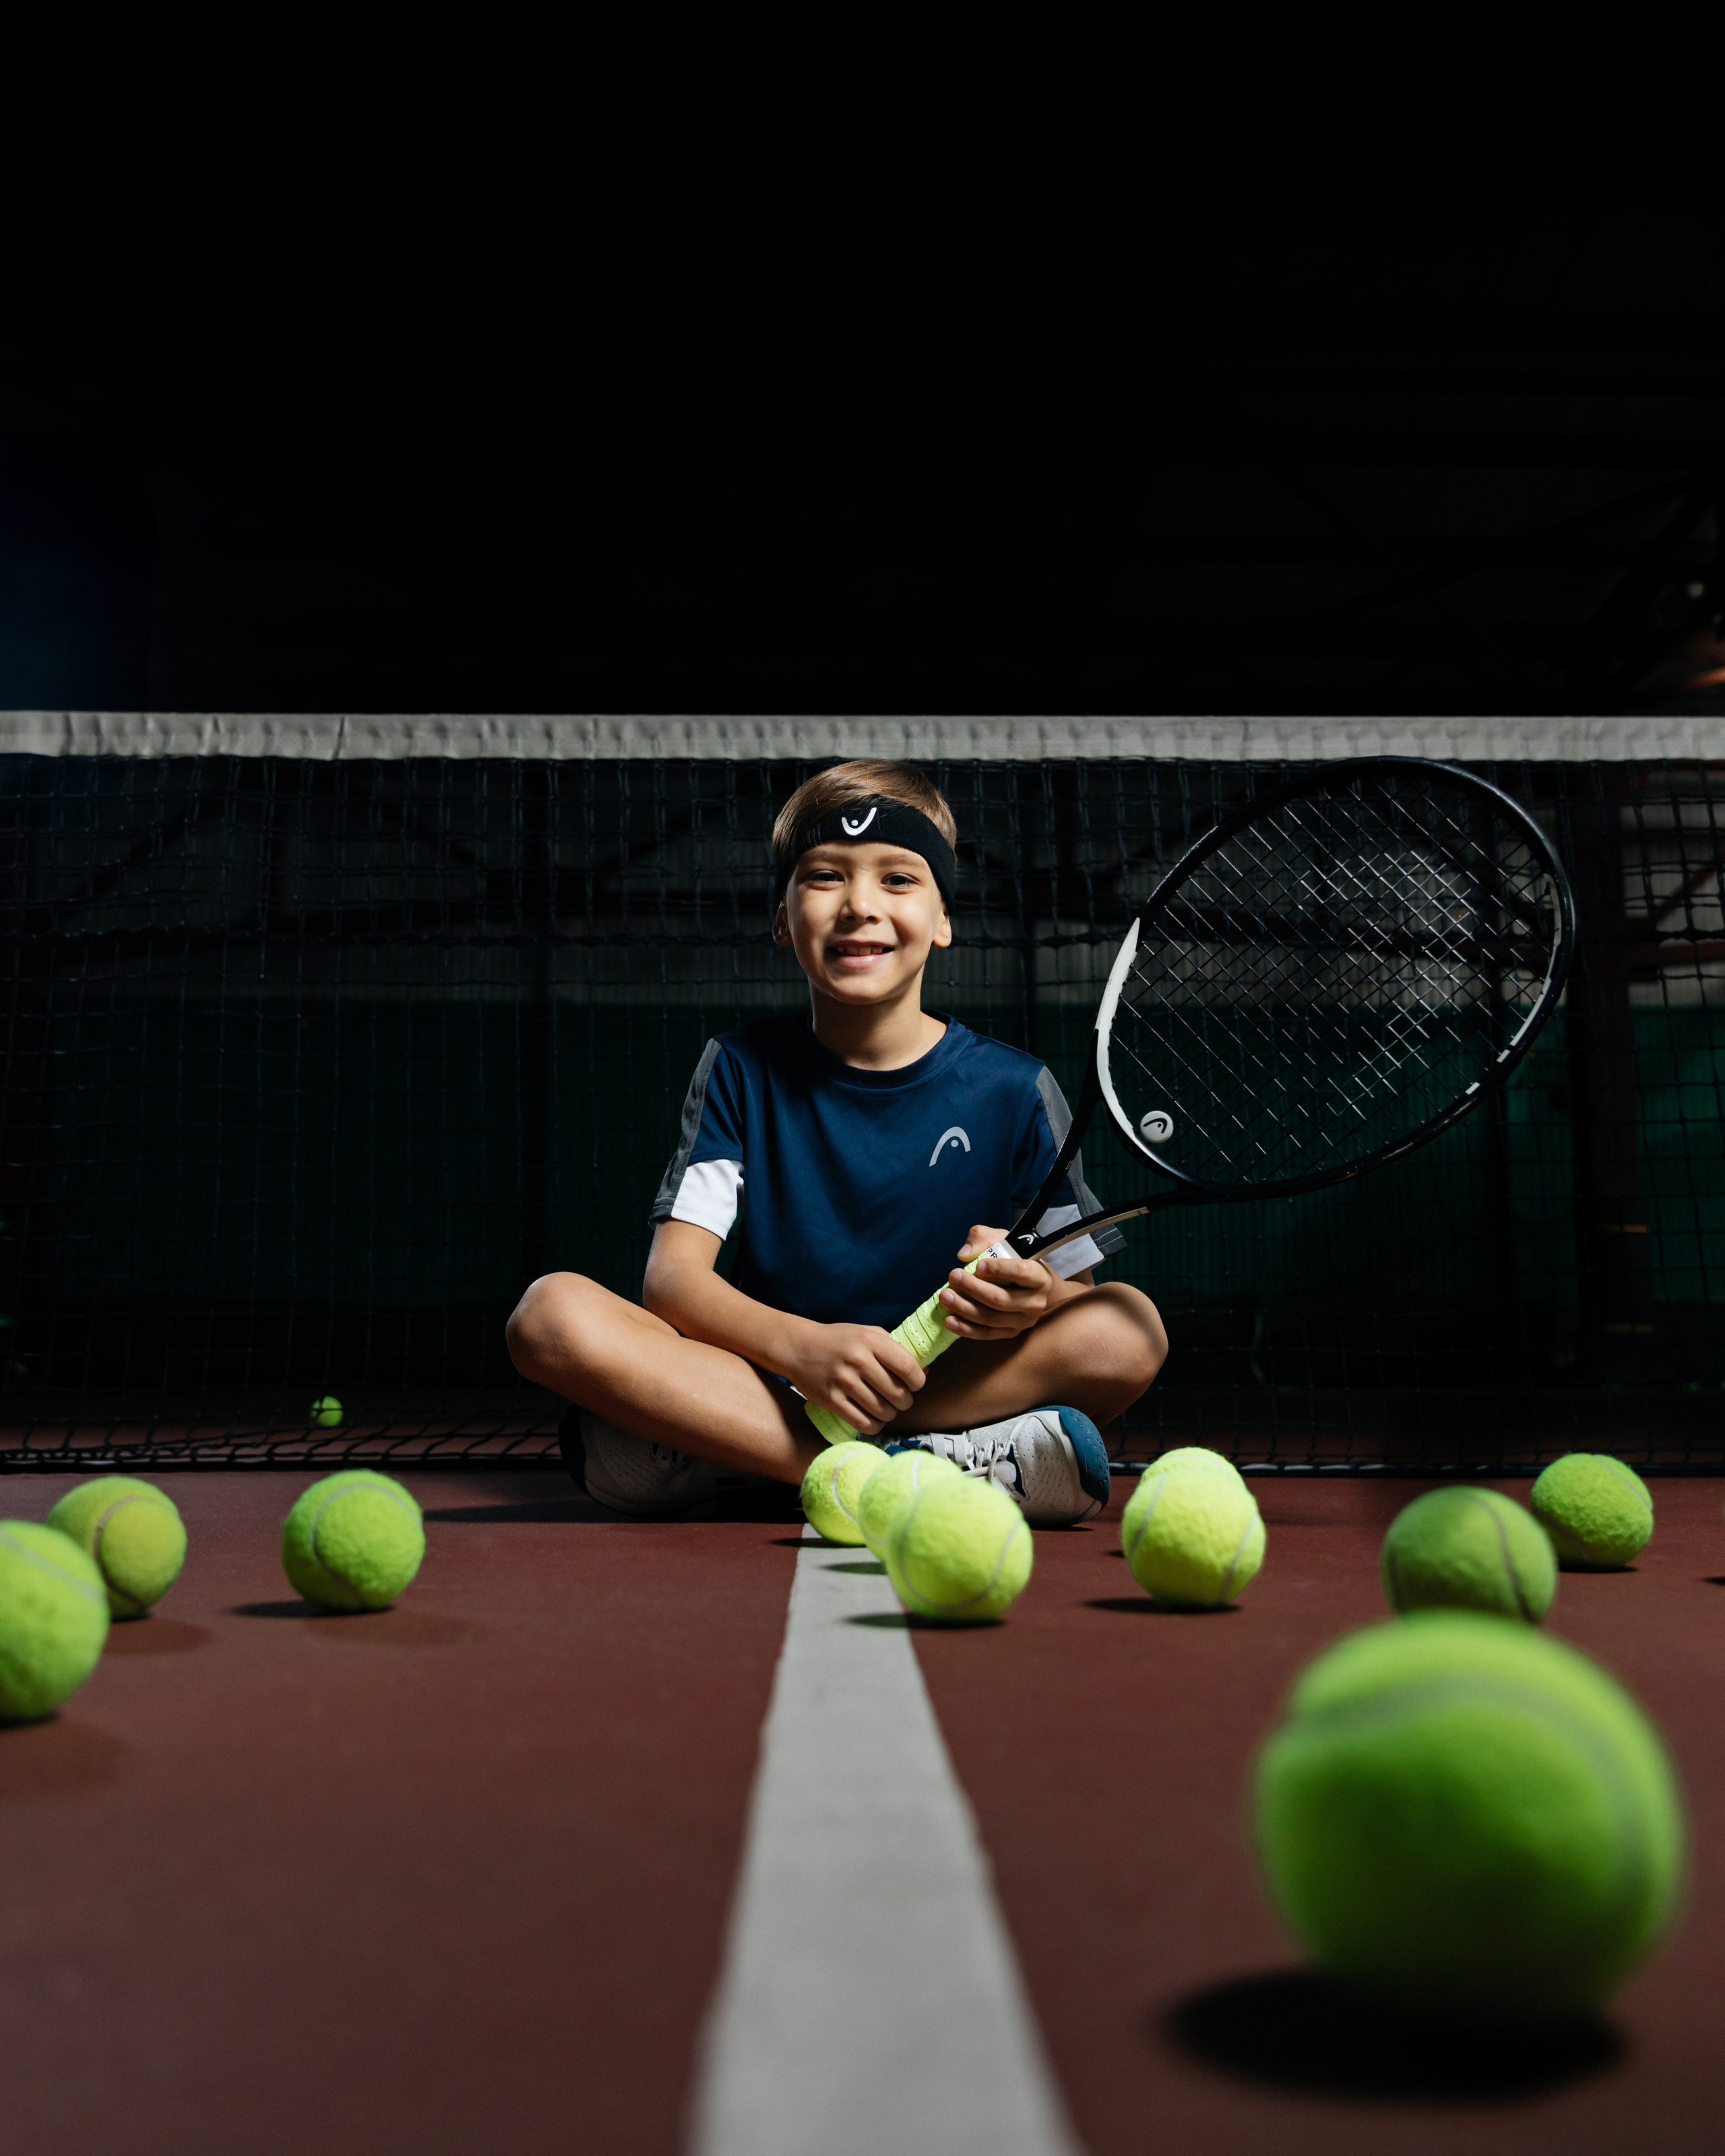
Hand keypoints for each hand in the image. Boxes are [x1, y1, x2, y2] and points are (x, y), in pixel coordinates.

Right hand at [792, 1322, 924, 1436]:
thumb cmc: (839, 1340)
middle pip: (897, 1393)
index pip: (907, 1367)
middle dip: (905, 1401)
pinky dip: (874, 1425)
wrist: (798, 1347)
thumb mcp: (867, 1333)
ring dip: (890, 1414)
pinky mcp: (831, 1400)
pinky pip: (863, 1423)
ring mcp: (843, 1382)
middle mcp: (857, 1361)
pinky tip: (874, 1419)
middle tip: (900, 1399)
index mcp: (870, 1341)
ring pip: (882, 1411)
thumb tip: (924, 1371)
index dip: (918, 1381)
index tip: (915, 1384)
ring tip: (887, 1408)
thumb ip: (894, 1348)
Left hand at [938, 1224, 1054, 1340]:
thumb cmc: (1013, 1259)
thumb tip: (964, 1254)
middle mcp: (1036, 1302)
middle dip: (973, 1288)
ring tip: (945, 1296)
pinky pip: (986, 1334)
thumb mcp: (1002, 1240)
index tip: (978, 1266)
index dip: (999, 1269)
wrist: (1030, 1286)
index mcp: (1040, 1277)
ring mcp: (1023, 1321)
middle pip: (1001, 1299)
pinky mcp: (1010, 1333)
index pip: (1022, 1272)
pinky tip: (949, 1320)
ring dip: (965, 1308)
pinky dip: (966, 1329)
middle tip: (952, 1276)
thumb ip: (983, 1238)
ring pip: (991, 1318)